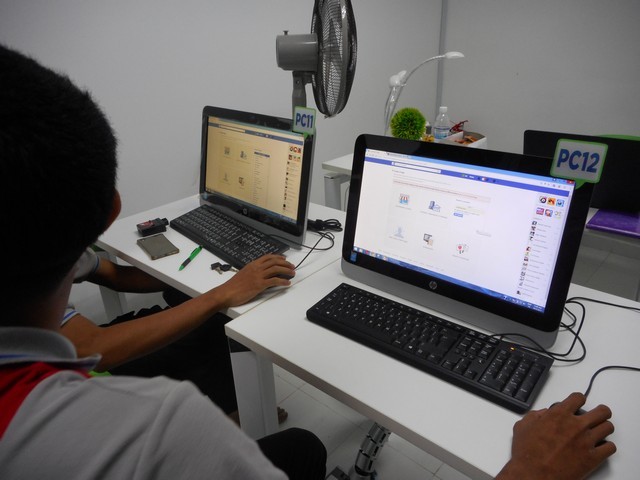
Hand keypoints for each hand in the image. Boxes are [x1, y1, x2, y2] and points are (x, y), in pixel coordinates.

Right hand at [214, 254, 294, 307]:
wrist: (226, 292)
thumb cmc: (233, 285)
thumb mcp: (243, 273)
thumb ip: (252, 271)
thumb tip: (259, 273)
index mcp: (252, 264)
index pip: (267, 257)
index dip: (278, 257)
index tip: (284, 259)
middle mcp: (256, 268)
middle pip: (274, 262)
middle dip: (285, 264)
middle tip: (292, 266)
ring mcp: (258, 276)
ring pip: (276, 269)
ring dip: (286, 271)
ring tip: (292, 273)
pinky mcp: (259, 285)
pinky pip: (274, 281)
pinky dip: (282, 281)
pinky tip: (287, 283)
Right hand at [496, 392, 615, 479]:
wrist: (534, 475)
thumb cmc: (527, 453)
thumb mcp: (522, 427)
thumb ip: (534, 415)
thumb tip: (543, 414)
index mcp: (559, 415)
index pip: (578, 397)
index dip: (579, 399)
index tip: (578, 403)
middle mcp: (576, 425)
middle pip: (602, 411)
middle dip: (600, 412)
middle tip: (596, 416)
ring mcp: (586, 441)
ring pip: (608, 427)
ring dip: (603, 428)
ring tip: (598, 431)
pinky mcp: (593, 458)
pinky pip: (610, 447)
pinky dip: (606, 447)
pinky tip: (599, 447)